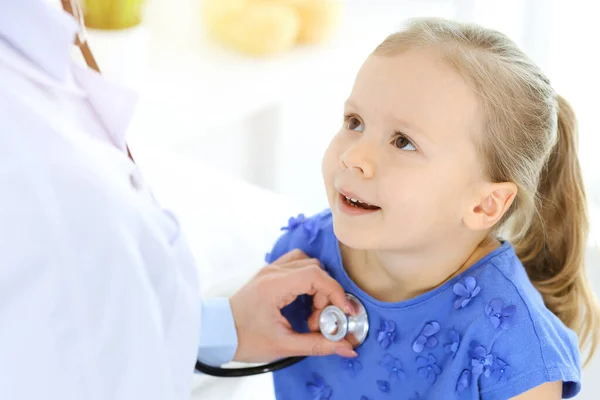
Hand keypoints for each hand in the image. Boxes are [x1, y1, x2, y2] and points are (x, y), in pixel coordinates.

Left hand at [229, 249, 356, 362]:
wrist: (218, 333)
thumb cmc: (244, 339)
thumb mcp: (283, 346)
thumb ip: (317, 345)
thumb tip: (347, 347)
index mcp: (274, 285)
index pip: (316, 276)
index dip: (336, 292)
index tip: (344, 311)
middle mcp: (272, 272)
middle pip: (314, 269)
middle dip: (325, 294)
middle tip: (319, 321)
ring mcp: (269, 270)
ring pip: (306, 262)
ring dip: (317, 284)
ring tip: (311, 310)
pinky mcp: (268, 274)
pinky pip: (295, 264)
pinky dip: (306, 279)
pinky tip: (303, 299)